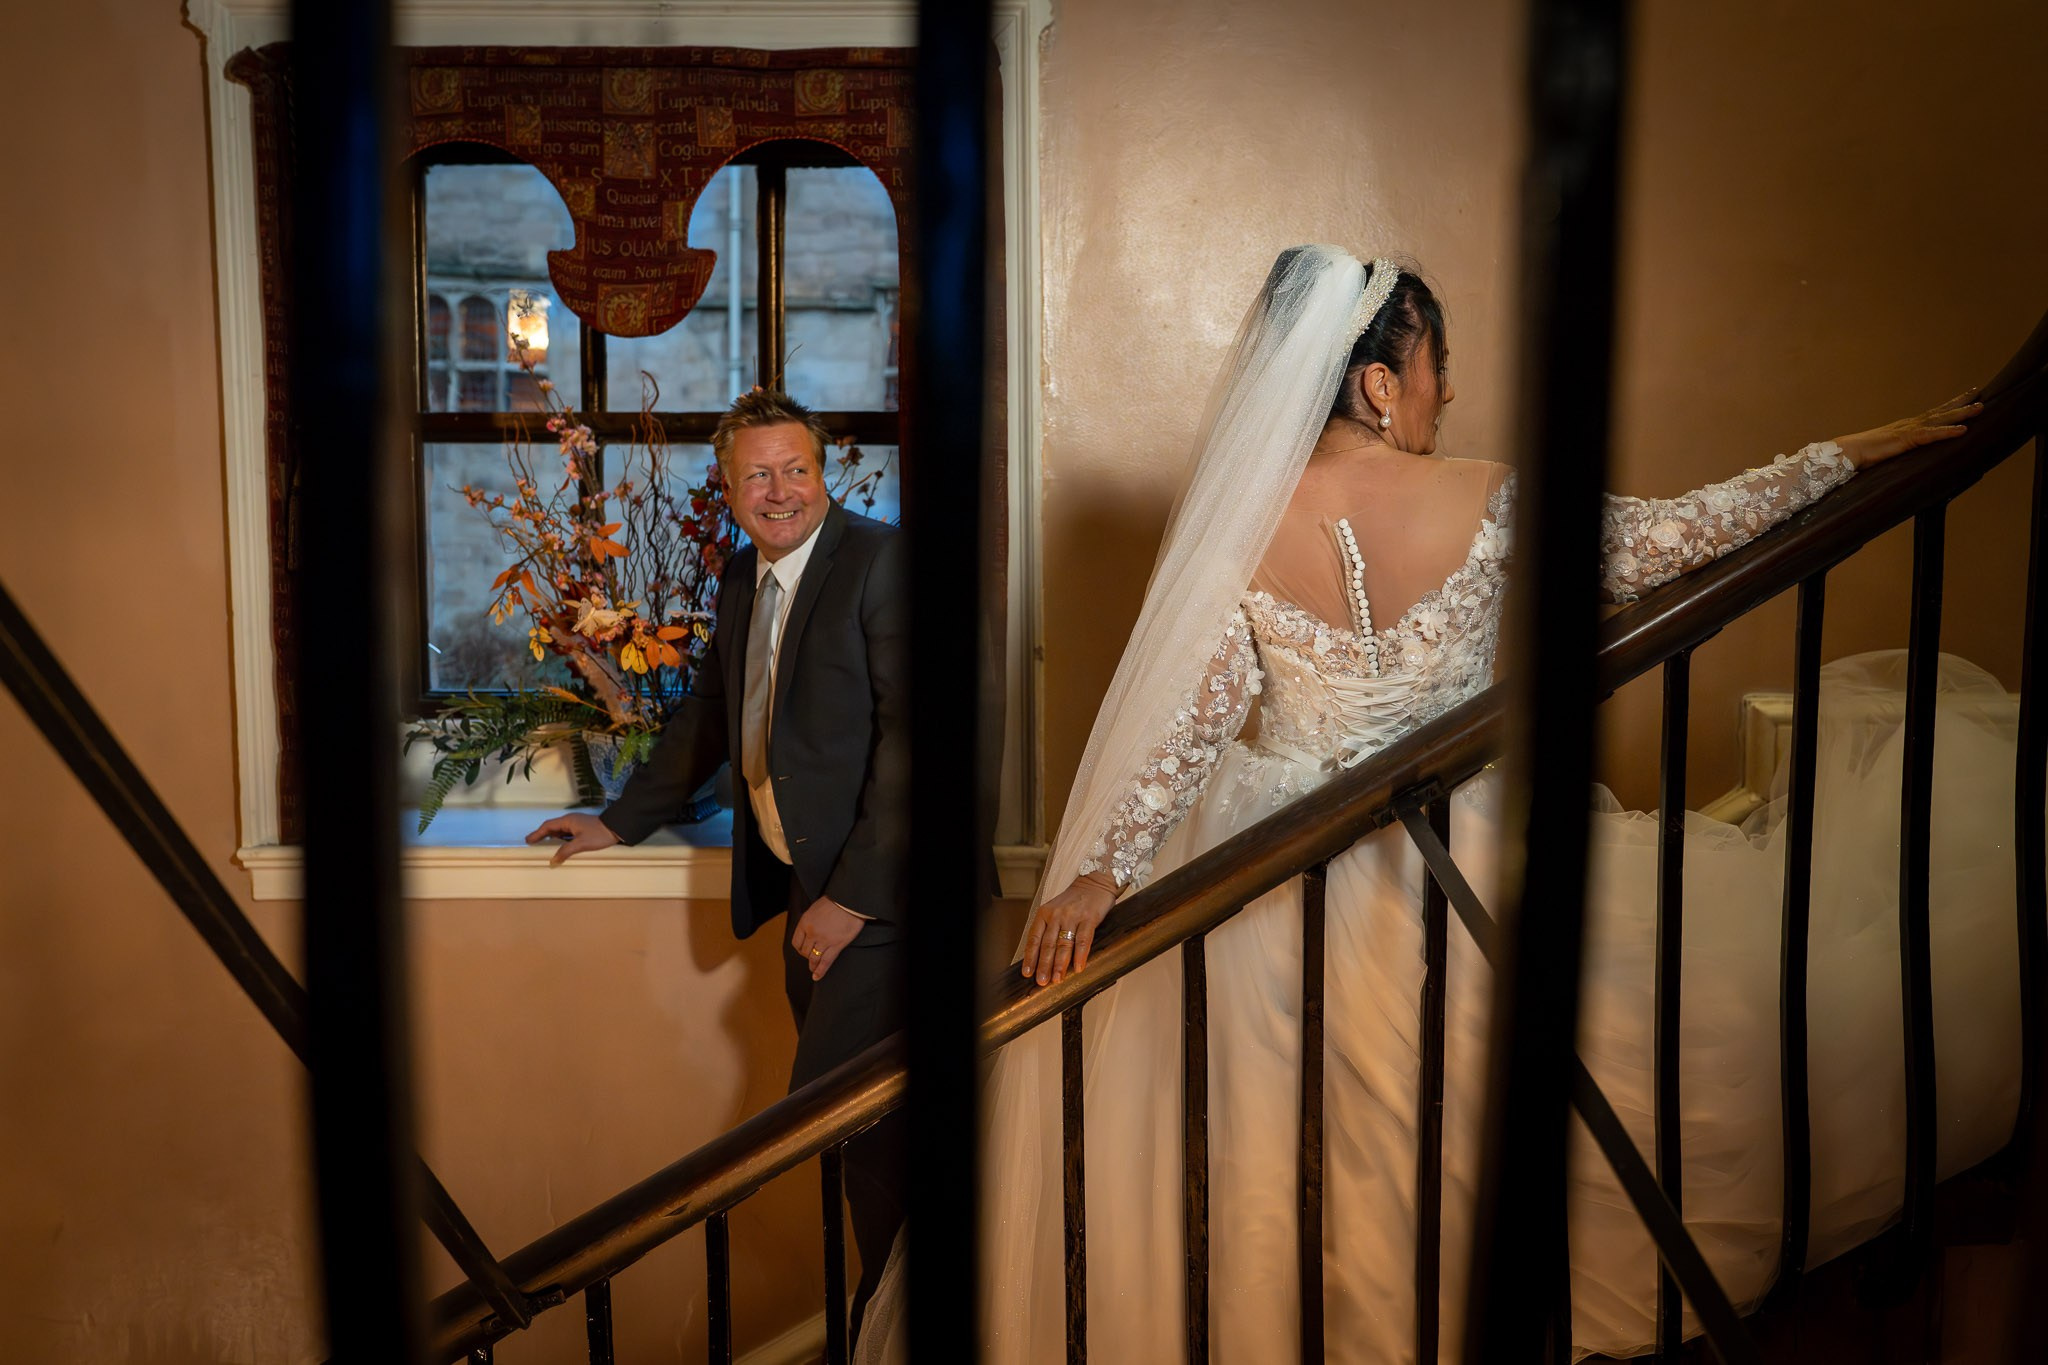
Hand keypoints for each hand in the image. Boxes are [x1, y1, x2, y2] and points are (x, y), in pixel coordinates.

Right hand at [524, 812, 619, 865]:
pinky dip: (560, 839)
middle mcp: (570, 820)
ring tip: (542, 845)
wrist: (617, 829)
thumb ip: (565, 851)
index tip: (528, 840)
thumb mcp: (581, 844)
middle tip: (532, 842)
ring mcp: (576, 824)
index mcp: (568, 821)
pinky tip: (559, 846)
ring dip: (551, 837)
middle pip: (552, 827)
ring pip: (559, 831)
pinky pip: (566, 834)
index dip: (537, 833)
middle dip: (542, 835)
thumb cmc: (599, 834)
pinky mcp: (582, 829)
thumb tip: (553, 860)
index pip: (548, 826)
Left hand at [791, 896, 865, 979]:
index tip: (802, 950)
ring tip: (813, 970)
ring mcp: (824, 940)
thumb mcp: (816, 908)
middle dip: (807, 957)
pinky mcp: (836, 945)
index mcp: (805, 922)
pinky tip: (817, 976)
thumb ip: (811, 920)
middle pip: (805, 951)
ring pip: (814, 958)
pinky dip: (821, 971)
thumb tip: (810, 929)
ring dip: (813, 965)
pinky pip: (826, 962)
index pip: (796, 942)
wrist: (850, 901)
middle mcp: (812, 933)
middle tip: (810, 959)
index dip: (799, 949)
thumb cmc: (835, 900)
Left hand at [1020, 874, 1117, 986]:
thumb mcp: (1055, 910)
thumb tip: (1042, 956)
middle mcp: (1056, 915)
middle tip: (1042, 981)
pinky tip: (1079, 967)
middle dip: (1044, 965)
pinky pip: (1083, 939)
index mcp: (1044, 914)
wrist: (1095, 882)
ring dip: (1060, 964)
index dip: (1030, 957)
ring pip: (1064, 944)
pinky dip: (1080, 955)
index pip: (1034, 938)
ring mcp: (1073, 916)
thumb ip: (1049, 929)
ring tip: (1057, 979)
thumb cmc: (1074, 900)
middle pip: (1048, 944)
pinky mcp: (1089, 918)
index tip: (1027, 973)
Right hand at [1834, 389, 1982, 467]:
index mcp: (1905, 428)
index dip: (1948, 407)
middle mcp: (1909, 424)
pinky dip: (1947, 431)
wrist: (1847, 452)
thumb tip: (1904, 462)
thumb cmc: (1861, 455)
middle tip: (1979, 393)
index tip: (1963, 398)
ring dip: (1961, 413)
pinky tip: (1963, 430)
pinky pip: (1931, 435)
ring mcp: (1908, 430)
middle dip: (1960, 402)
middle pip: (1940, 411)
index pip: (1931, 415)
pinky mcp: (1906, 439)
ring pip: (1940, 419)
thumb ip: (1897, 453)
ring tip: (1979, 407)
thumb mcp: (1886, 453)